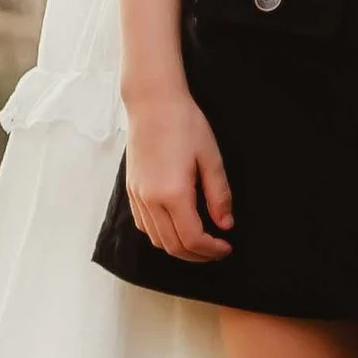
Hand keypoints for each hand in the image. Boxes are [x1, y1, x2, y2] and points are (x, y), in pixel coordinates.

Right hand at [122, 84, 232, 259]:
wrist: (153, 102)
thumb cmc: (184, 123)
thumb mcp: (210, 156)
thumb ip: (219, 194)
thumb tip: (225, 224)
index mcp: (173, 194)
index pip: (192, 239)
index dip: (211, 250)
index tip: (226, 247)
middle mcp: (151, 200)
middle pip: (172, 246)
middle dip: (196, 255)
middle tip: (216, 251)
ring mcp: (138, 196)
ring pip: (156, 239)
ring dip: (178, 248)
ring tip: (199, 242)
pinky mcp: (131, 190)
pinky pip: (144, 225)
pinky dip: (161, 235)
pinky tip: (176, 226)